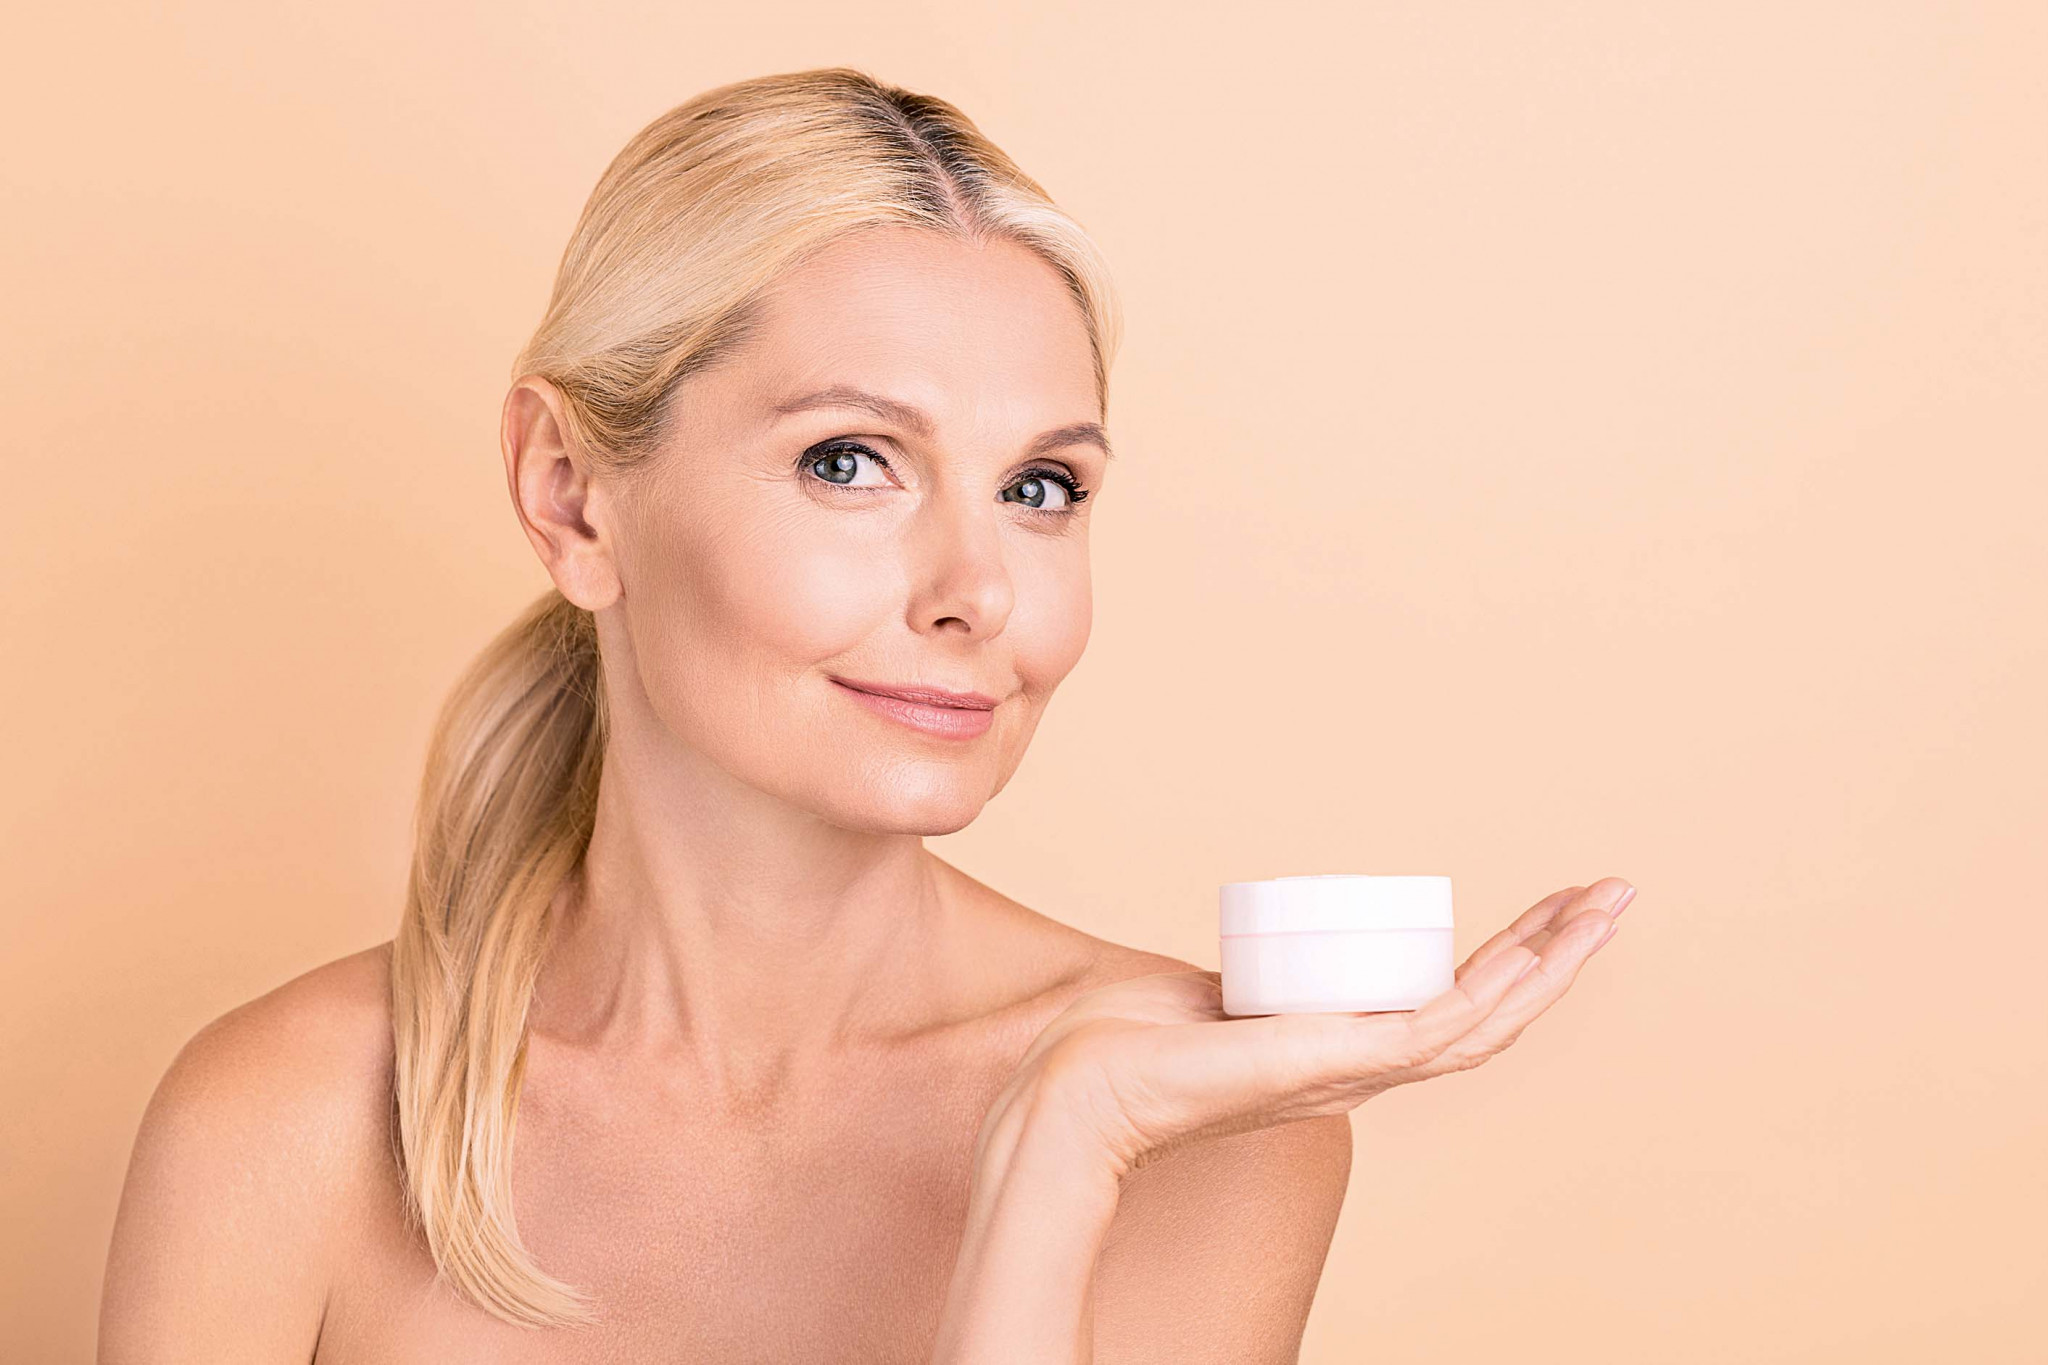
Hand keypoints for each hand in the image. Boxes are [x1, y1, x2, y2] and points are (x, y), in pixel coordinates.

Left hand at [984, 878, 1636, 1179]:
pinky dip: (1493, 995)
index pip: (1457, 998)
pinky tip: (1539, 958)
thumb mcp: (1218, 996)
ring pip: (1483, 1019)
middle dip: (1560, 950)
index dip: (1517, 953)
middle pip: (1492, 1009)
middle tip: (1616, 893)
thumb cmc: (1129, 1045)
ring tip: (1605, 909)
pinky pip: (1432, 1032)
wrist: (1075, 1090)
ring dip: (1553, 964)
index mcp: (1347, 1048)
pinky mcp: (1326, 1067)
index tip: (1560, 904)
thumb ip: (1246, 989)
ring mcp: (1351, 1071)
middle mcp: (1364, 1068)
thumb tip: (1243, 971)